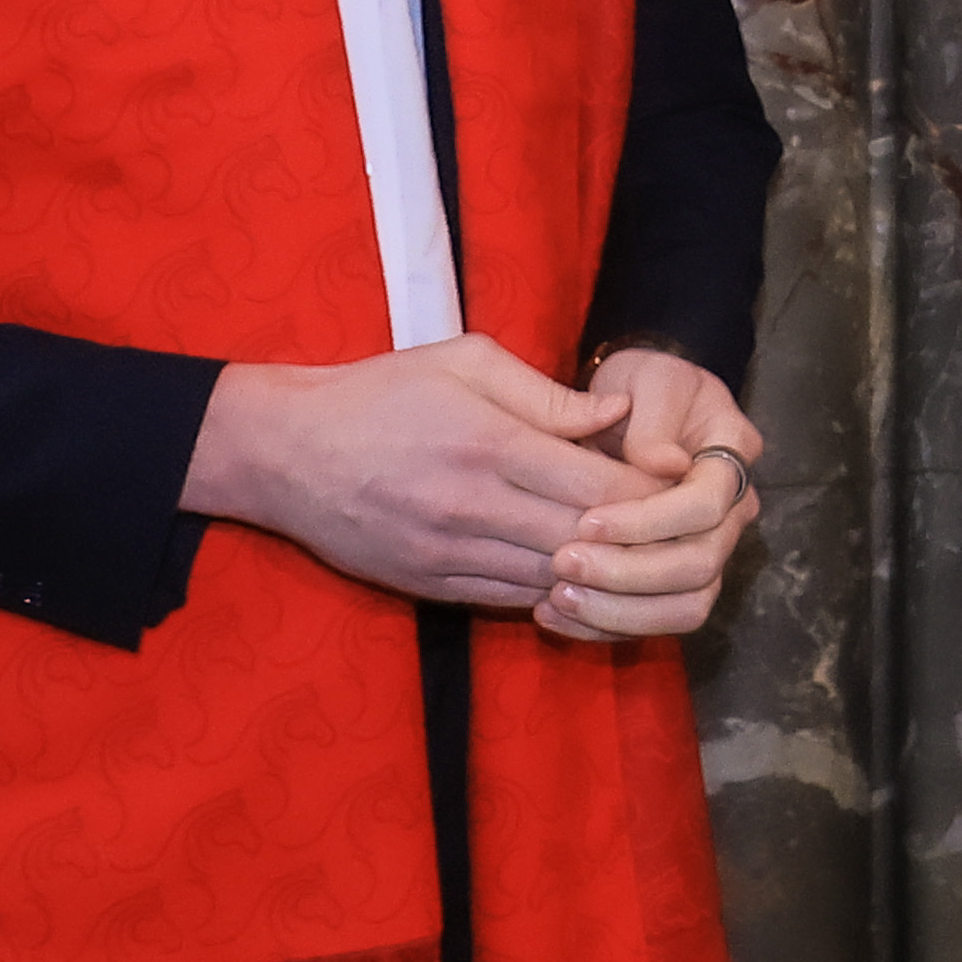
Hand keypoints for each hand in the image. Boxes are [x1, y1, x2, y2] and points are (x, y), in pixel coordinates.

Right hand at [184, 345, 673, 612]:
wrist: (285, 452)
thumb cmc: (381, 392)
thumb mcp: (466, 361)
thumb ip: (548, 393)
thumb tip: (621, 410)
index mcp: (489, 445)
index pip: (599, 485)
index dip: (651, 493)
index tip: (677, 484)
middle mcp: (473, 508)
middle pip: (587, 539)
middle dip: (640, 538)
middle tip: (675, 526)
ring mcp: (448, 555)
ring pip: (554, 580)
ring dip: (601, 573)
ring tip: (637, 555)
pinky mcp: (429, 585)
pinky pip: (511, 600)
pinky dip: (553, 591)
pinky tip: (580, 575)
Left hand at [540, 348, 766, 644]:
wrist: (635, 406)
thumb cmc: (644, 387)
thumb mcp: (650, 381)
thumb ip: (654, 420)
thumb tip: (662, 465)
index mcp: (733, 457)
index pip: (706, 506)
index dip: (650, 521)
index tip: (588, 520)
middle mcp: (732, 513)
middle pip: (701, 567)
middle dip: (630, 573)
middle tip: (563, 562)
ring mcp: (709, 551)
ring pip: (686, 607)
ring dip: (621, 611)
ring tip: (557, 596)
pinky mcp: (675, 582)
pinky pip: (655, 622)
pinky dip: (604, 626)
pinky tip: (551, 613)